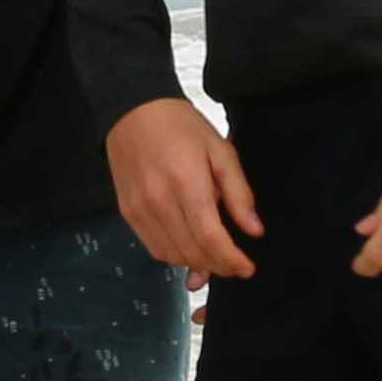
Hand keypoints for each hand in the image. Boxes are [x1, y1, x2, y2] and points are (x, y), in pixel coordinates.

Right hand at [107, 97, 259, 279]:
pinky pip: (154, 248)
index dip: (231, 259)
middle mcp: (159, 202)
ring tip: (215, 258)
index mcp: (187, 183)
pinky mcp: (128, 213)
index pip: (210, 237)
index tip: (247, 268)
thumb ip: (238, 192)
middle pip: (192, 252)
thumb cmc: (181, 127)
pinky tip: (190, 248)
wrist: (133, 112)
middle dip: (219, 266)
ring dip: (197, 264)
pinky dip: (175, 256)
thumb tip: (254, 231)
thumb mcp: (221, 150)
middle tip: (235, 265)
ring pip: (172, 256)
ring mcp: (140, 210)